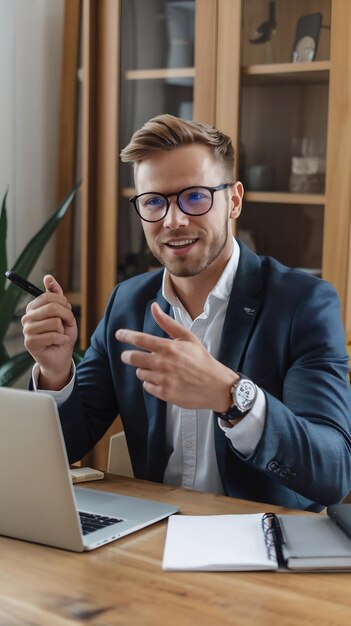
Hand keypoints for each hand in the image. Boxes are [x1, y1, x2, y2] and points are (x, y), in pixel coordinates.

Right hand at [21, 275, 77, 389]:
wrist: (61, 356)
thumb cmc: (62, 334)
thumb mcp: (64, 312)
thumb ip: (57, 295)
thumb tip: (48, 277)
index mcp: (33, 307)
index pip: (50, 296)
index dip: (64, 304)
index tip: (67, 312)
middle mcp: (27, 317)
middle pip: (52, 308)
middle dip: (67, 316)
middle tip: (67, 324)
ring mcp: (27, 329)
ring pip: (54, 322)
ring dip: (64, 330)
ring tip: (61, 335)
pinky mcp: (30, 342)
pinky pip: (53, 335)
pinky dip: (62, 339)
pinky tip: (60, 342)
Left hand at [115, 302, 236, 411]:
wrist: (216, 386)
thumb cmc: (202, 360)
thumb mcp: (187, 337)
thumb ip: (167, 323)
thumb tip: (154, 306)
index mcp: (169, 347)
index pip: (140, 339)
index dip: (126, 336)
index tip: (118, 334)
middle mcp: (164, 363)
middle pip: (133, 358)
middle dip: (128, 356)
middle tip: (128, 356)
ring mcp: (163, 380)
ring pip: (140, 373)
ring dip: (144, 370)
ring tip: (157, 369)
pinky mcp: (165, 394)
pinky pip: (147, 386)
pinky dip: (151, 383)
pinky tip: (163, 380)